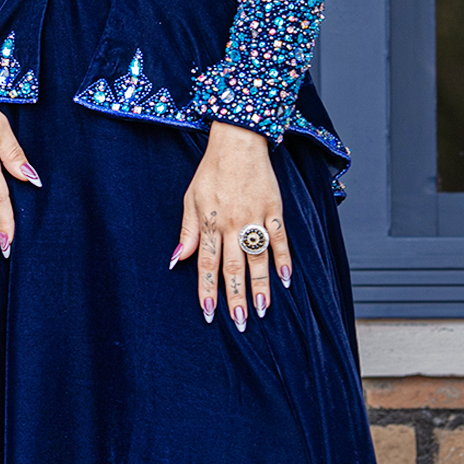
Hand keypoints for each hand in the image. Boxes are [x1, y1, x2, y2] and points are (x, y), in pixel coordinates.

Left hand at [172, 122, 290, 329]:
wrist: (238, 142)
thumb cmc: (211, 170)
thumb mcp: (191, 198)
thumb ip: (187, 231)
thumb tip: (177, 259)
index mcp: (210, 222)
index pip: (207, 264)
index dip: (207, 290)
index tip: (210, 313)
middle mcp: (232, 223)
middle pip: (233, 267)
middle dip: (235, 297)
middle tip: (239, 322)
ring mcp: (255, 217)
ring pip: (258, 258)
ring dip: (260, 286)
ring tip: (261, 310)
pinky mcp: (274, 209)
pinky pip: (280, 239)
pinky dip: (284, 259)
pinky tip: (286, 280)